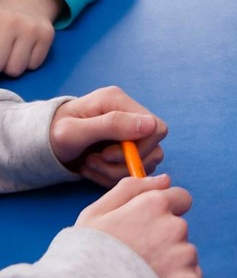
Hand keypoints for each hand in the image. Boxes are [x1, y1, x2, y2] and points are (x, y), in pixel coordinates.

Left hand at [0, 0, 62, 76]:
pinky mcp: (48, 35)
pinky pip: (35, 65)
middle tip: (3, 54)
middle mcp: (16, 23)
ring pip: (19, 69)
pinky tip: (26, 50)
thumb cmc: (3, 20)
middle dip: (1, 65)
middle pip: (3, 66)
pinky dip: (28, 62)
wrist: (28, 2)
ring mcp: (34, 29)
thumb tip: (1, 66)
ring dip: (14, 66)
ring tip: (12, 52)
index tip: (1, 52)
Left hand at [49, 86, 167, 186]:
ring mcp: (129, 131)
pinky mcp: (127, 147)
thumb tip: (151, 125)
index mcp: (118, 101)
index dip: (138, 148)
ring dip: (116, 171)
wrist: (39, 143)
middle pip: (153, 148)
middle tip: (94, 162)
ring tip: (90, 165)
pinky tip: (94, 169)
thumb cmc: (51, 134)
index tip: (107, 155)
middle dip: (123, 163)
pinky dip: (113, 175)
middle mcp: (129, 113)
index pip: (156, 128)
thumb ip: (112, 125)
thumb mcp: (74, 131)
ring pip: (146, 161)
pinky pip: (135, 169)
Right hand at [75, 175, 201, 277]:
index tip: (148, 227)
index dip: (164, 212)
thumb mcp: (96, 212)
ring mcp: (183, 254)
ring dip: (170, 262)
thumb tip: (165, 179)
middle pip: (179, 228)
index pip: (181, 198)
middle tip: (134, 257)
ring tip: (140, 275)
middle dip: (163, 238)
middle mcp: (175, 225)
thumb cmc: (84, 255)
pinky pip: (192, 277)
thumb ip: (131, 188)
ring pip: (185, 253)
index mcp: (155, 204)